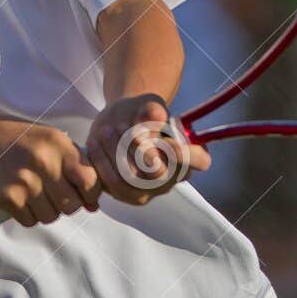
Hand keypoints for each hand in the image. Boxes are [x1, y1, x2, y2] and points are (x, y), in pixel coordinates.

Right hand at [0, 116, 100, 226]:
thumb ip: (74, 165)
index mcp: (59, 145)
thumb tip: (95, 206)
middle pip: (71, 204)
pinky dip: (29, 218)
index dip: (91, 194)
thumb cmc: (18, 140)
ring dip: (48, 214)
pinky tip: (24, 206)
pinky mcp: (7, 196)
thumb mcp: (49, 141)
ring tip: (39, 201)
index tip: (83, 195)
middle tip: (57, 199)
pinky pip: (29, 220)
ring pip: (51, 216)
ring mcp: (25, 181)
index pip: (90, 181)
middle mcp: (44, 162)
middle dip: (68, 207)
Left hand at [86, 94, 209, 205]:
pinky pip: (112, 183)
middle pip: (158, 174)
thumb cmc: (142, 113)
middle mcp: (171, 179)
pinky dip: (102, 161)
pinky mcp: (124, 194)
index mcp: (188, 156)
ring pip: (131, 180)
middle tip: (124, 127)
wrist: (120, 123)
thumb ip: (152, 109)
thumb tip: (155, 116)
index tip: (167, 138)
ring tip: (107, 130)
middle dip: (139, 150)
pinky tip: (96, 142)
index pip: (200, 161)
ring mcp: (148, 190)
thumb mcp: (148, 103)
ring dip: (115, 153)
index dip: (186, 154)